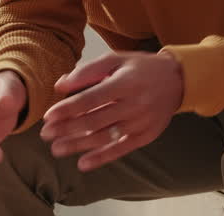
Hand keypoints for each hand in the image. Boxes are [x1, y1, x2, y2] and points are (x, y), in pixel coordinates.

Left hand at [40, 51, 184, 171]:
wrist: (178, 79)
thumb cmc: (141, 68)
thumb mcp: (117, 59)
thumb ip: (87, 71)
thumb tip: (59, 85)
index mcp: (126, 82)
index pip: (92, 98)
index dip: (68, 109)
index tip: (48, 117)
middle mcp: (135, 103)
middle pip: (95, 120)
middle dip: (67, 129)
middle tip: (46, 135)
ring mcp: (141, 121)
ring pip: (105, 136)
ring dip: (78, 145)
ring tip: (57, 149)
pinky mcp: (147, 135)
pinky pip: (121, 149)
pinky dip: (102, 158)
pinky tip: (83, 163)